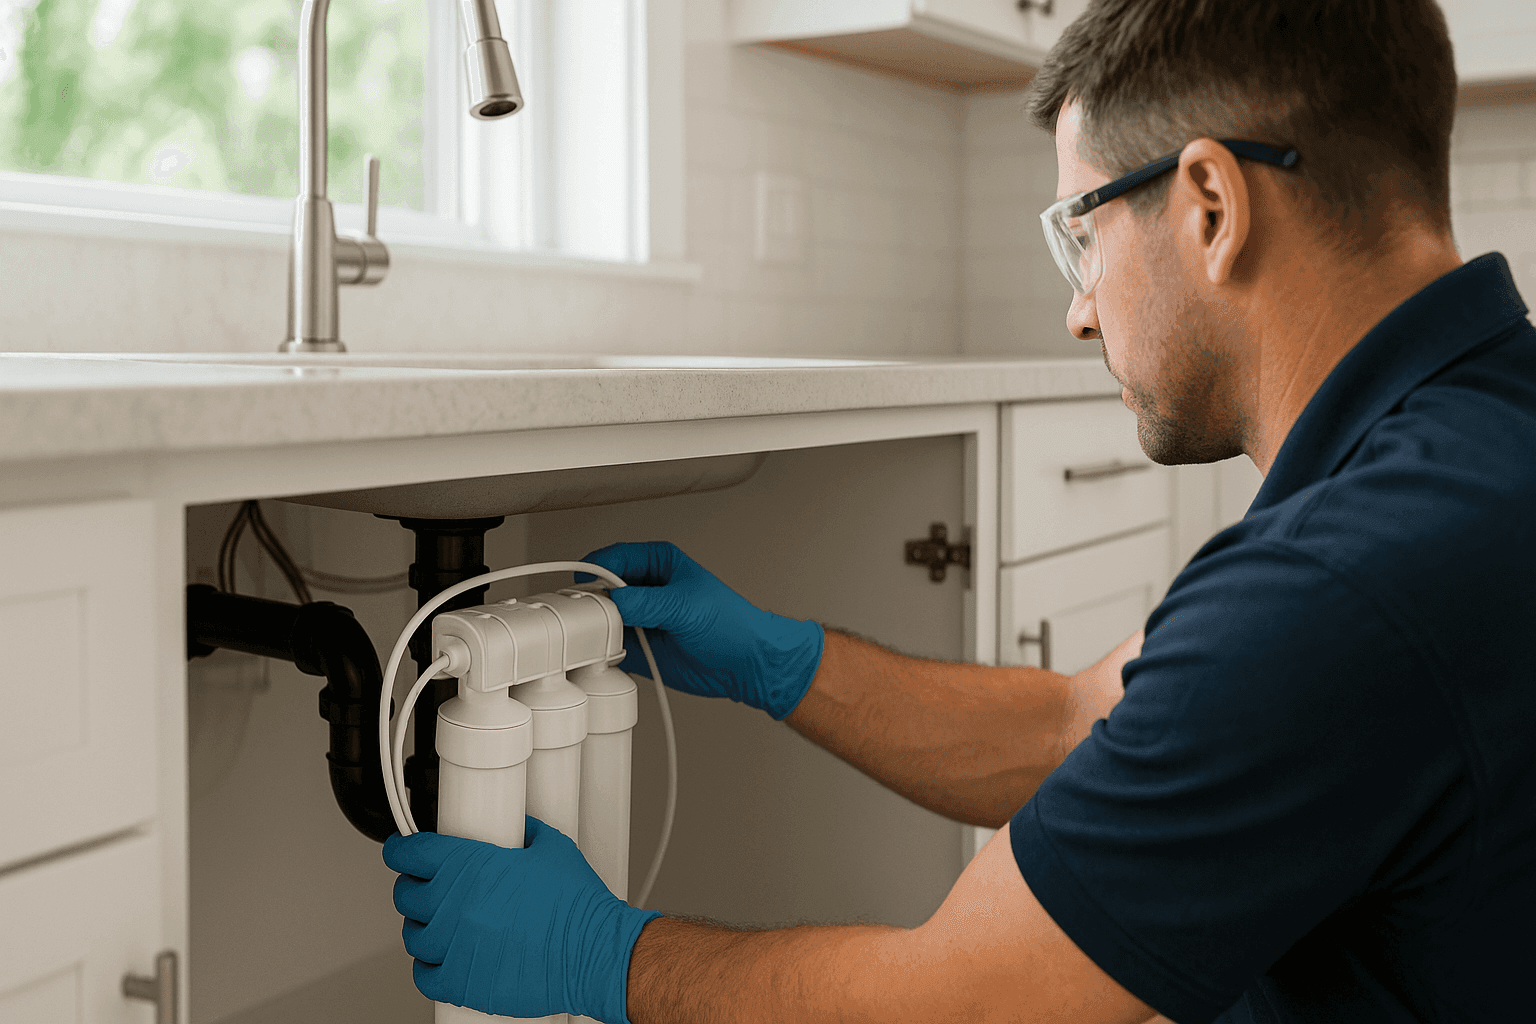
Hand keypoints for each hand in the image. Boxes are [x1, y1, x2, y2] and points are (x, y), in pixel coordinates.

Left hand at [385, 820, 659, 1021]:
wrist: (595, 951)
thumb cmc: (578, 905)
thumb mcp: (551, 848)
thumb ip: (523, 831)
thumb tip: (514, 825)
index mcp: (472, 866)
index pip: (410, 853)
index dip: (401, 850)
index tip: (401, 850)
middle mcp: (457, 906)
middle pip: (406, 895)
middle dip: (414, 888)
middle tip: (428, 887)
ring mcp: (456, 946)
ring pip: (413, 935)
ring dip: (422, 927)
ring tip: (441, 924)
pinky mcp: (464, 983)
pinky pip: (424, 976)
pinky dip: (428, 967)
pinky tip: (442, 958)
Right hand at [582, 541, 824, 719]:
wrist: (745, 663)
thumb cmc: (731, 623)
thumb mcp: (684, 606)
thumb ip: (644, 602)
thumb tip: (609, 600)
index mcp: (657, 563)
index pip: (613, 559)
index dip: (595, 572)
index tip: (586, 590)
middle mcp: (644, 589)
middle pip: (600, 590)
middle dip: (591, 603)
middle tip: (589, 618)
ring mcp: (639, 618)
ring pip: (600, 619)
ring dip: (594, 630)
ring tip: (596, 638)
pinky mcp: (637, 647)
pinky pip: (606, 647)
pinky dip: (600, 652)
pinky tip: (603, 655)